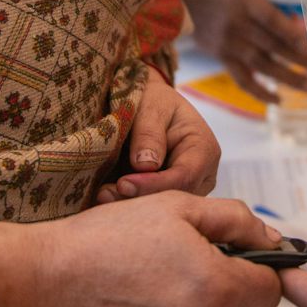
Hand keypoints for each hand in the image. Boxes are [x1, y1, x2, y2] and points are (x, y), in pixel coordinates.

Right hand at [0, 193, 282, 306]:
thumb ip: (234, 219)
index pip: (269, 290)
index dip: (251, 272)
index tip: (227, 264)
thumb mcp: (174, 207)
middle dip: (225, 297)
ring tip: (157, 299)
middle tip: (182, 276)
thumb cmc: (108, 239)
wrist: (47, 285)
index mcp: (218, 286)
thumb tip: (271, 239)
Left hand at [97, 67, 221, 202]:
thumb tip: (146, 165)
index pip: (184, 177)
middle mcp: (201, 176)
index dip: (153, 184)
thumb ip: (149, 133)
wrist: (148, 105)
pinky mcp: (167, 195)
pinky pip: (151, 205)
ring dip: (130, 202)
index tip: (122, 183)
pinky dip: (128, 202)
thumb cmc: (154, 101)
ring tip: (102, 194)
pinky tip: (107, 196)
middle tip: (104, 193)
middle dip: (138, 197)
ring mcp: (185, 189)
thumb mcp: (151, 107)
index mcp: (204, 149)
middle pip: (173, 196)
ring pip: (161, 205)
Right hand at [178, 0, 306, 102]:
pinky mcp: (222, 57)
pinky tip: (278, 99)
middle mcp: (238, 23)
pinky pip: (242, 79)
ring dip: (288, 77)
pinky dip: (260, 92)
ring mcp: (230, 43)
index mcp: (247, 0)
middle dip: (300, 58)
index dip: (291, 32)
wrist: (185, 0)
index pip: (271, 19)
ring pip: (262, 64)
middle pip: (273, 44)